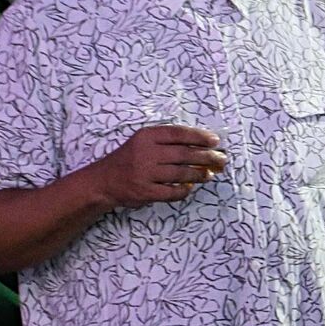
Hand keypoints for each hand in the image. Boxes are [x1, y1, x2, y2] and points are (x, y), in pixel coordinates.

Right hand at [91, 124, 226, 207]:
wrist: (103, 182)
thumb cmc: (129, 159)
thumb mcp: (143, 142)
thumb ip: (167, 141)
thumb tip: (202, 144)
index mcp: (147, 136)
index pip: (179, 134)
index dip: (200, 137)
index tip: (215, 141)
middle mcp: (146, 153)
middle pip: (184, 154)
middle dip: (207, 157)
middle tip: (221, 159)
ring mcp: (145, 173)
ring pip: (181, 173)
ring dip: (199, 174)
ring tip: (209, 174)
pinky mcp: (145, 192)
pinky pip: (172, 192)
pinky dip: (184, 190)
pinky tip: (190, 188)